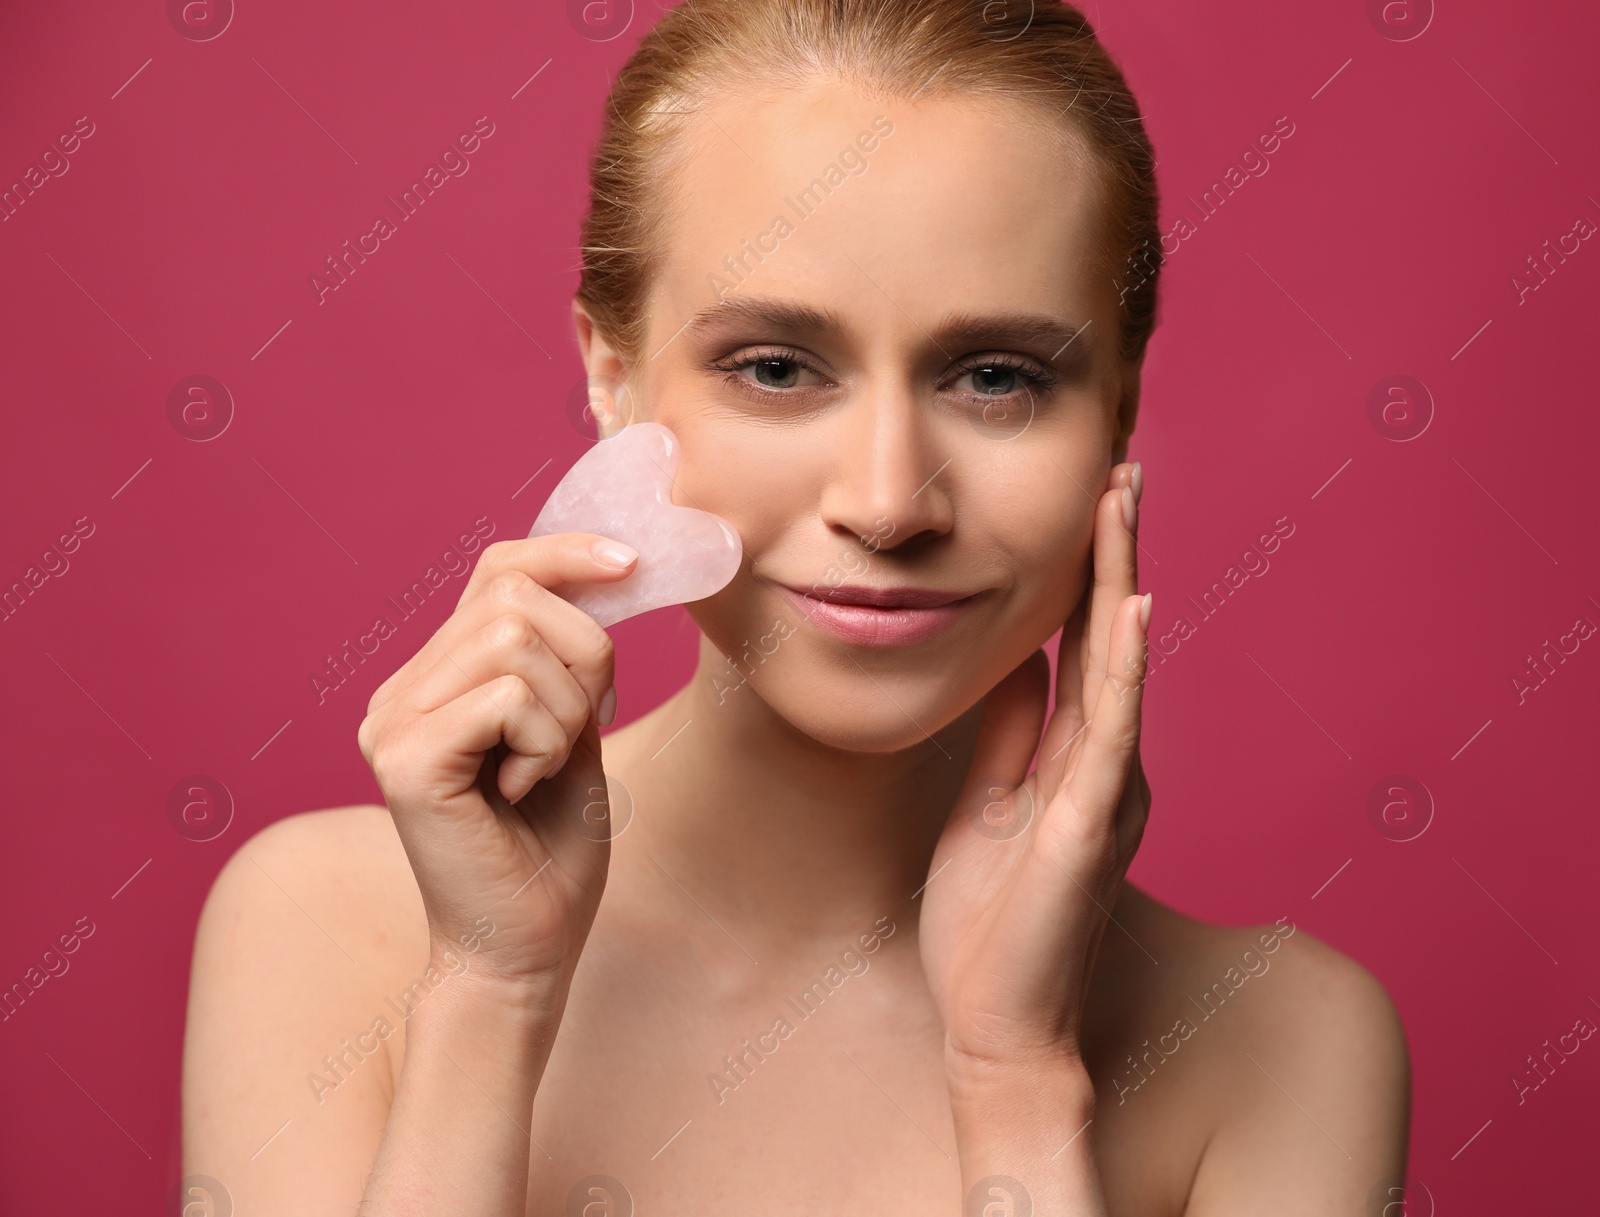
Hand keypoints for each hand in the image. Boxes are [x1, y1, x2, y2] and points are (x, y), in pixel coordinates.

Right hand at [356, 533, 637, 994]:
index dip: (566, 553)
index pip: (496, 568)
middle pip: (513, 594)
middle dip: (586, 651)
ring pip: (514, 638)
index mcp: (434, 679)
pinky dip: (545, 739)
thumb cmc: (551, 850)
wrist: (525, 949)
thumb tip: (608, 569)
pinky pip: (507, 696)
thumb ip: (569, 658)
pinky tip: (524, 788)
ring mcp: (393, 723)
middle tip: (588, 725)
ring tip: (548, 765)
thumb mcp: (573, 729)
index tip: (632, 564)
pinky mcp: (406, 760)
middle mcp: (400, 692)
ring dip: (568, 704)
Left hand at [919, 462, 1150, 1072]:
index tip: (1093, 498)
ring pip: (1117, 666)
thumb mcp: (987, 806)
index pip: (1085, 646)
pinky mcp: (1086, 827)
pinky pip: (1109, 734)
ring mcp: (1103, 793)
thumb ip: (1009, 736)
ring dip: (1122, 578)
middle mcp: (1105, 765)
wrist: (996, 1025)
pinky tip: (1131, 609)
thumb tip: (1014, 662)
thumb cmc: (989, 926)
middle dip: (1115, 551)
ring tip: (1127, 502)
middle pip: (1111, 638)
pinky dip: (1125, 668)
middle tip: (1124, 466)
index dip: (1090, 571)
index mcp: (1076, 760)